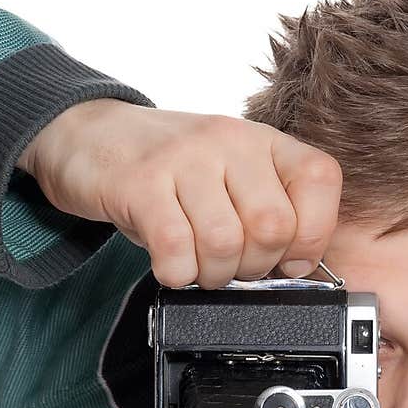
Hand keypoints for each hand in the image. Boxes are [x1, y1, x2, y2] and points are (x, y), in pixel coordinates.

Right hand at [17, 101, 342, 287]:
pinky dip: (177, 273)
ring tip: (198, 266)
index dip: (312, 235)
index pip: (320, 180)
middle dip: (256, 267)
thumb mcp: (230, 177)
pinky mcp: (139, 182)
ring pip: (225, 243)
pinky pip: (175, 247)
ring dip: (213, 274)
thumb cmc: (169, 170)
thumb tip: (301, 271)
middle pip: (272, 226)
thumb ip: (268, 211)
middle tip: (231, 267)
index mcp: (262, 139)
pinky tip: (171, 265)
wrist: (88, 133)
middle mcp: (228, 140)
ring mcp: (183, 157)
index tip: (288, 259)